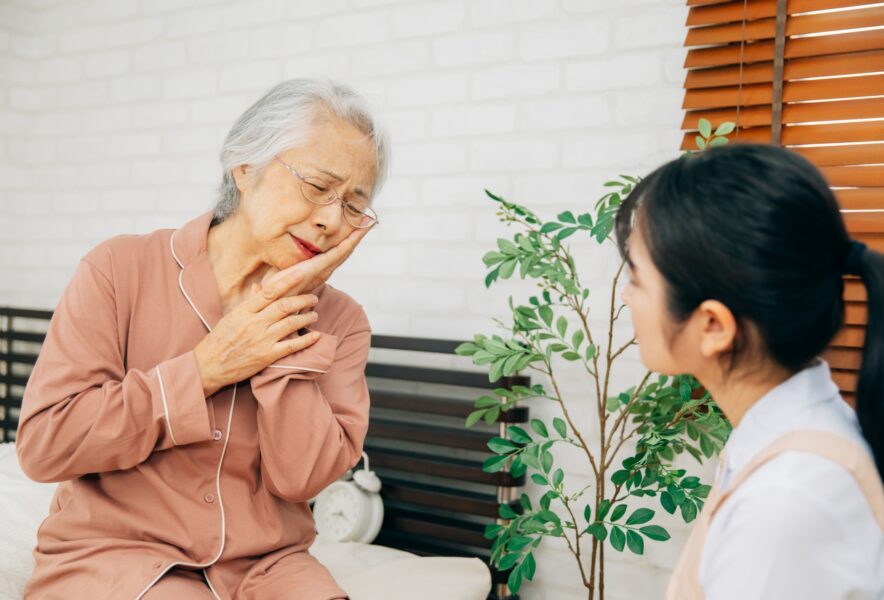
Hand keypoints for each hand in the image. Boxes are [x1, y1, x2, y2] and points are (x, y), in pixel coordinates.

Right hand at [193, 271, 321, 396]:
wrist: (208, 366)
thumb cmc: (219, 340)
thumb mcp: (231, 317)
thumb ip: (249, 302)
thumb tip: (261, 286)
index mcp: (244, 311)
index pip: (269, 292)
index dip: (287, 281)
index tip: (301, 274)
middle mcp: (254, 324)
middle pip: (284, 306)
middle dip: (303, 300)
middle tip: (313, 298)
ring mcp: (261, 340)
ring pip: (290, 324)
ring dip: (306, 318)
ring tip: (314, 315)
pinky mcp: (266, 356)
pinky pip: (291, 346)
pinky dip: (306, 340)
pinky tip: (316, 336)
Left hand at [260, 225, 372, 297]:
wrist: (272, 300)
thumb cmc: (274, 288)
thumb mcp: (280, 271)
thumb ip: (283, 265)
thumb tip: (273, 253)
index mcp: (316, 269)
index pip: (335, 252)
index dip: (345, 240)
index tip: (353, 227)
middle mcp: (325, 270)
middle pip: (345, 250)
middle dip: (357, 235)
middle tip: (368, 220)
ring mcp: (324, 269)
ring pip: (345, 249)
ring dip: (357, 235)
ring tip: (367, 222)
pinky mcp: (320, 267)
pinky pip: (339, 251)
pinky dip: (350, 240)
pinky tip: (358, 230)